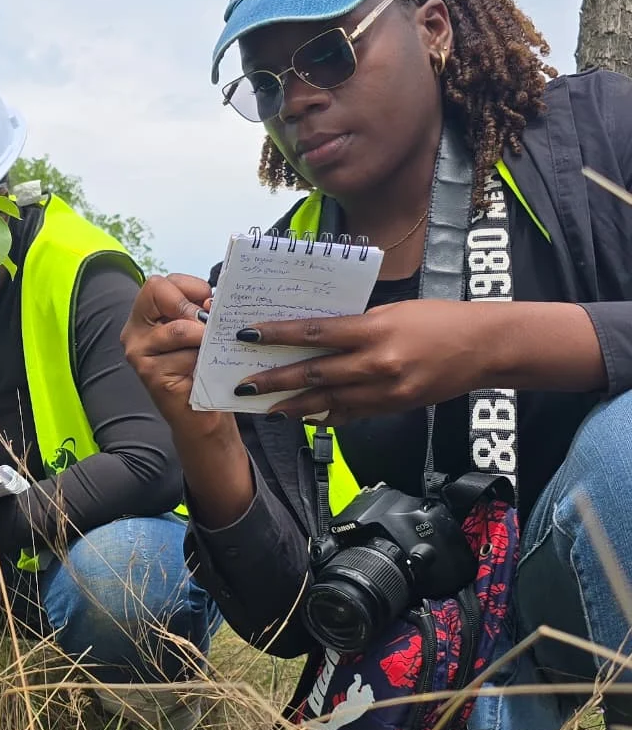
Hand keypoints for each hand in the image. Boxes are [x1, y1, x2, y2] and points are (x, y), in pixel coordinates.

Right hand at [121, 274, 218, 425]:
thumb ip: (200, 310)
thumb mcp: (199, 330)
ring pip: (180, 328)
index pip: (159, 283)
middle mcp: (133, 332)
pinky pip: (185, 357)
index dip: (189, 288)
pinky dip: (202, 363)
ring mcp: (138, 353)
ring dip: (203, 339)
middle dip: (193, 309)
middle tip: (207, 329)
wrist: (200, 414)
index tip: (205, 307)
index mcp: (143, 317)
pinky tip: (200, 373)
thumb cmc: (200, 368)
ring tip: (207, 353)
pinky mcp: (150, 374)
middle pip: (158, 291)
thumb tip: (211, 303)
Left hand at [234, 299, 492, 424]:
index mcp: (374, 331)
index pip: (314, 333)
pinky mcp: (393, 408)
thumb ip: (356, 326)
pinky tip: (303, 418)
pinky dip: (326, 416)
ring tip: (265, 409)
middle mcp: (376, 364)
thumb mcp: (392, 311)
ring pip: (328, 402)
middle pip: (314, 374)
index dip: (277, 335)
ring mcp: (385, 391)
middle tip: (243, 387)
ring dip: (293, 407)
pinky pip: (351, 414)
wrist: (485, 348)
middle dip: (274, 381)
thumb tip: (317, 336)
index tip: (247, 335)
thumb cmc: (439, 320)